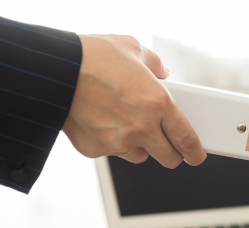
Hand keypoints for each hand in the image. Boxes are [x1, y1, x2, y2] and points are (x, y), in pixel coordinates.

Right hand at [63, 35, 205, 167]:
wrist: (52, 70)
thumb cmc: (91, 57)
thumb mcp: (132, 48)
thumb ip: (154, 64)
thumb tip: (162, 73)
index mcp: (158, 104)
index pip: (186, 138)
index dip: (195, 152)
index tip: (196, 156)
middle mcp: (141, 128)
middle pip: (169, 158)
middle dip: (171, 153)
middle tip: (167, 143)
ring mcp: (118, 142)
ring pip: (140, 156)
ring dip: (140, 146)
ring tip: (127, 123)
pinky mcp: (95, 150)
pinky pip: (112, 152)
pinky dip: (112, 142)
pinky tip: (103, 121)